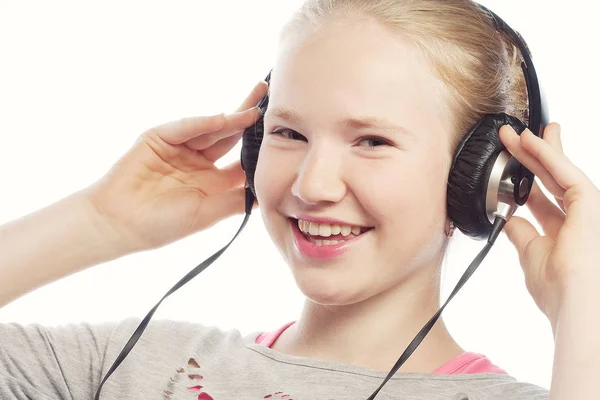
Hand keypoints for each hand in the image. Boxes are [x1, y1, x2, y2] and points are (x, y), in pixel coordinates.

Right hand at [83, 81, 267, 252]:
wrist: (118, 223)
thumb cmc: (162, 225)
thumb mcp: (207, 214)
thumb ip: (237, 200)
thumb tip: (270, 192)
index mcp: (214, 182)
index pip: (244, 160)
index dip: (262, 148)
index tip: (283, 135)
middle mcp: (200, 162)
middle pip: (232, 136)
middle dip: (251, 119)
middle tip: (273, 100)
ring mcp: (180, 148)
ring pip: (212, 128)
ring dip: (233, 117)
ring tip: (256, 107)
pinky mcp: (159, 138)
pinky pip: (185, 127)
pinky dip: (202, 122)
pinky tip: (223, 118)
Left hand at [499, 123, 599, 332]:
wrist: (576, 303)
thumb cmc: (558, 289)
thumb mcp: (531, 255)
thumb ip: (522, 234)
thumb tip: (509, 218)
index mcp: (565, 234)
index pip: (543, 200)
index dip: (526, 181)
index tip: (510, 167)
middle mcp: (578, 219)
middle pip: (552, 180)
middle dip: (532, 158)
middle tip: (514, 137)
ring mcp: (587, 210)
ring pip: (559, 172)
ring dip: (536, 149)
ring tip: (516, 133)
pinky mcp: (590, 202)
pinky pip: (565, 173)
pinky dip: (546, 154)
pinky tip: (530, 141)